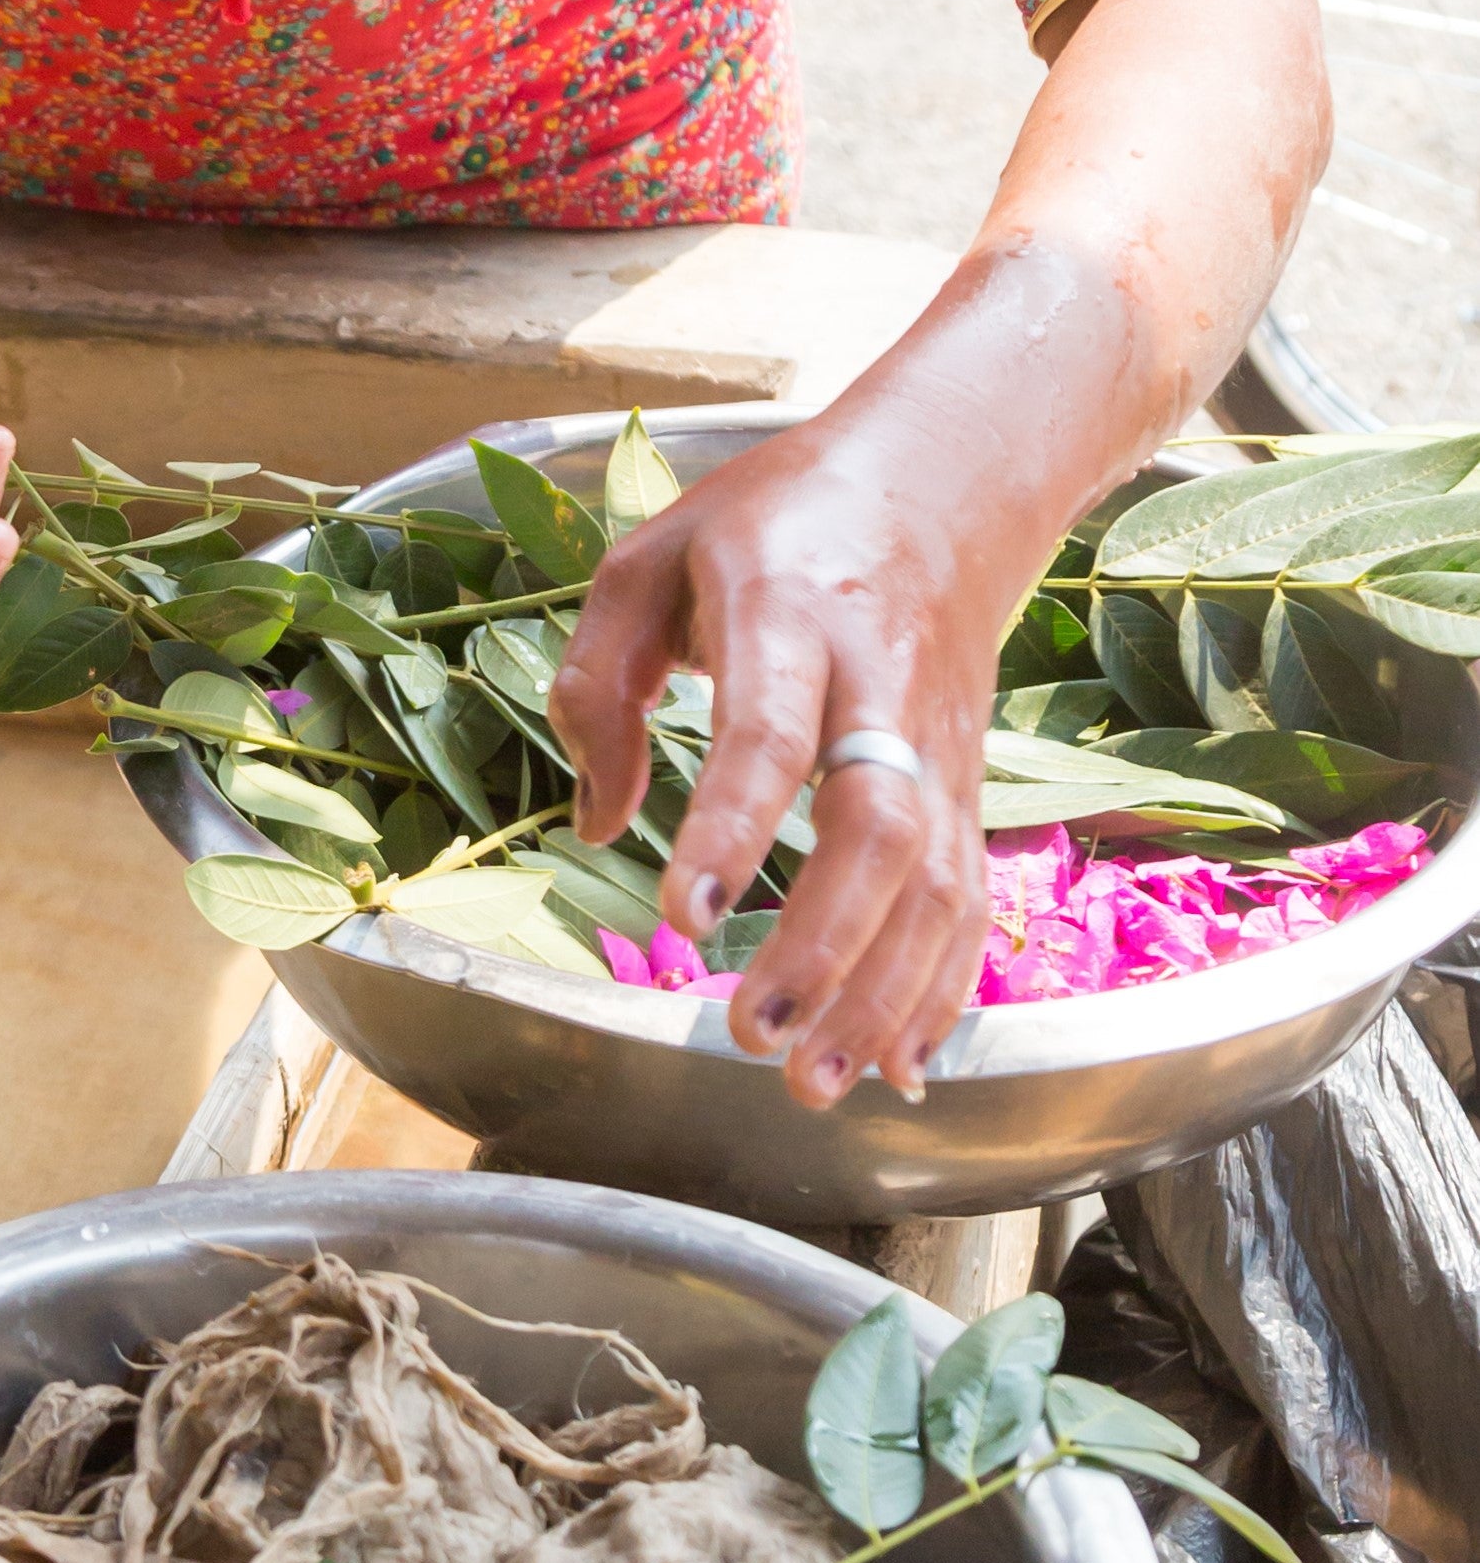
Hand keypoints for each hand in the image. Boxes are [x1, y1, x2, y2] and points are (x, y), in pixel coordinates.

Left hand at [549, 419, 1013, 1109]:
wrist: (944, 477)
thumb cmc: (772, 519)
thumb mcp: (649, 557)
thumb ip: (597, 681)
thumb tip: (592, 820)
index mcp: (787, 617)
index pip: (767, 735)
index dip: (730, 830)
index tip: (682, 918)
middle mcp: (879, 688)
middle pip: (877, 826)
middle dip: (823, 944)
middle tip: (756, 1035)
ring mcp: (939, 742)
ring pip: (936, 880)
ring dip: (883, 994)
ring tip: (817, 1085)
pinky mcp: (970, 782)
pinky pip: (969, 895)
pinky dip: (944, 986)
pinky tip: (903, 1062)